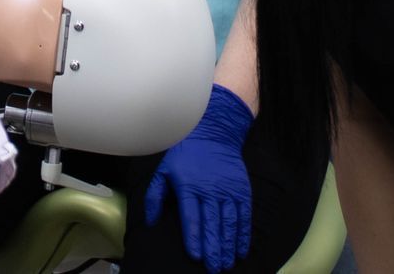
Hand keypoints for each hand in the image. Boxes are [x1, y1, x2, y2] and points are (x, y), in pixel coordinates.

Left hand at [143, 83, 254, 272]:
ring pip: (229, 222)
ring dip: (229, 245)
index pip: (191, 216)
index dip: (194, 237)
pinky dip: (243, 233)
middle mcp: (210, 189)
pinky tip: (241, 249)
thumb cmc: (185, 154)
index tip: (196, 255)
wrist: (213, 132)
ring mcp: (227, 190)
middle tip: (214, 267)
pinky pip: (243, 215)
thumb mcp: (164, 170)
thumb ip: (155, 196)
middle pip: (212, 223)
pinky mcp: (241, 189)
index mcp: (188, 186)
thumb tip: (150, 222)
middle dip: (213, 247)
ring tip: (227, 263)